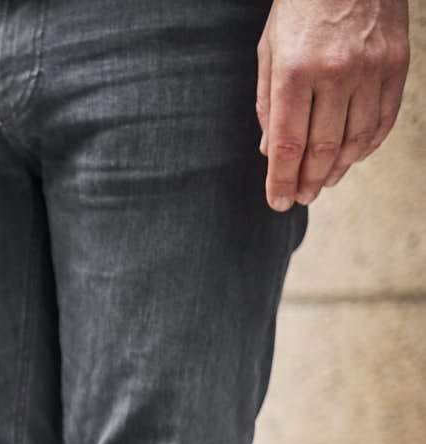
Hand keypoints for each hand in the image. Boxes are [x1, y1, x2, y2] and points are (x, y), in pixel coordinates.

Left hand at [257, 0, 409, 210]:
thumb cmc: (302, 5)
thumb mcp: (271, 49)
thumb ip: (267, 102)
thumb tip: (269, 152)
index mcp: (295, 70)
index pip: (287, 143)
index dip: (282, 180)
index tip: (278, 203)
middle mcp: (335, 71)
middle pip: (321, 147)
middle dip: (308, 181)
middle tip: (301, 198)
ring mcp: (370, 67)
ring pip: (355, 139)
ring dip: (338, 168)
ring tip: (324, 182)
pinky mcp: (397, 62)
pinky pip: (384, 117)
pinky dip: (368, 145)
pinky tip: (352, 156)